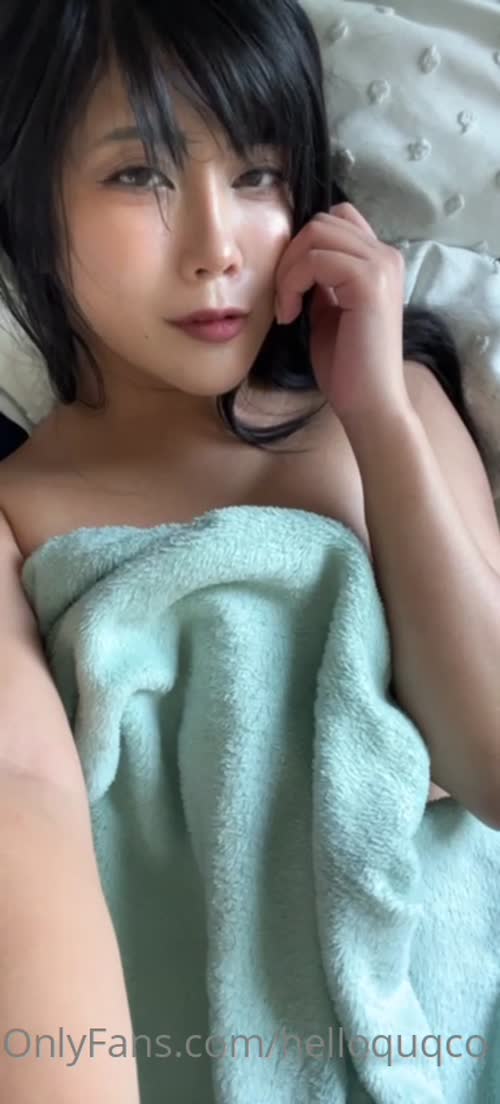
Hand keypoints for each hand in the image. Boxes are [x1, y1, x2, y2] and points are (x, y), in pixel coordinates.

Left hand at [274, 203, 409, 423]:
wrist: (370, 403)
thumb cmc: (348, 367)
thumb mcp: (329, 312)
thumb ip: (321, 281)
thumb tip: (297, 260)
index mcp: (379, 261)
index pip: (334, 220)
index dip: (303, 247)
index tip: (291, 288)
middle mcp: (386, 255)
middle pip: (321, 221)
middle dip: (290, 256)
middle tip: (283, 300)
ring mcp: (381, 266)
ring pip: (315, 234)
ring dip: (288, 271)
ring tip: (286, 310)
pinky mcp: (369, 282)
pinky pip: (314, 259)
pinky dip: (292, 284)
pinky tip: (291, 316)